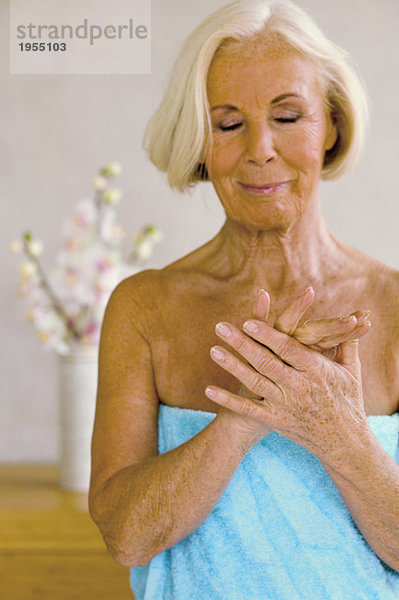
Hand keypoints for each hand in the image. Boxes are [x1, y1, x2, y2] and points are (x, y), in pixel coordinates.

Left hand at [207, 290, 370, 449]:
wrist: (344, 442)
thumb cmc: (347, 400)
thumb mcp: (351, 370)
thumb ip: (347, 342)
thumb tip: (355, 316)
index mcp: (315, 370)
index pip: (287, 348)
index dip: (268, 335)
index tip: (249, 321)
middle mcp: (298, 386)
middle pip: (265, 361)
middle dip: (241, 343)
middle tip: (221, 327)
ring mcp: (285, 404)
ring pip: (254, 382)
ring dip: (232, 366)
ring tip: (213, 350)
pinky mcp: (275, 420)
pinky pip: (248, 410)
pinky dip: (228, 400)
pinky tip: (209, 390)